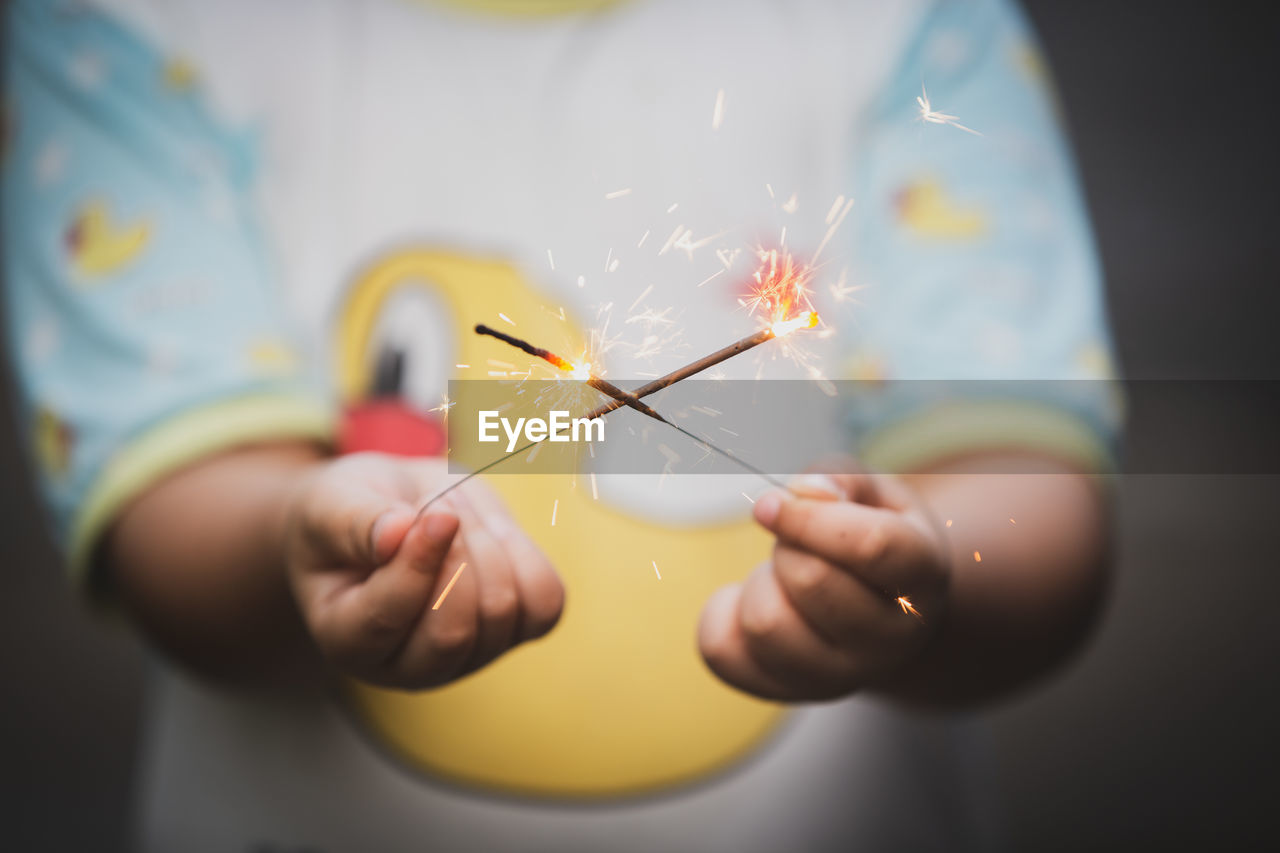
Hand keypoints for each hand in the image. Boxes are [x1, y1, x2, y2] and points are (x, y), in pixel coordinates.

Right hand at [284, 452, 562, 688]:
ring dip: (488, 542)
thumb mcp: (333, 505)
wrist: (390, 511)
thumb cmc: (348, 515)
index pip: (388, 618)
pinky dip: (526, 556)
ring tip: (458, 509)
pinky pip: (544, 602)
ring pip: (502, 611)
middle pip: (454, 632)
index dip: (420, 563)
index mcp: (346, 641)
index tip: (438, 513)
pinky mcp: (514, 631)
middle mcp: (408, 667)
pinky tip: (495, 533)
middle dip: (458, 554)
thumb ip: (356, 523)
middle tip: (441, 504)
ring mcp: (468, 656)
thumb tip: (395, 535)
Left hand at [698, 469, 950, 700]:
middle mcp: (891, 639)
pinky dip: (722, 615)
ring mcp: (840, 677)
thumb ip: (839, 479)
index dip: (807, 517)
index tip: (770, 504)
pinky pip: (721, 651)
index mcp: (921, 576)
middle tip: (794, 545)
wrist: (882, 611)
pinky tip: (754, 601)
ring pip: (765, 624)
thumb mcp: (872, 492)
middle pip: (810, 583)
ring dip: (759, 584)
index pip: (869, 546)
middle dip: (787, 547)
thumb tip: (806, 493)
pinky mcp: (785, 691)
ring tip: (782, 578)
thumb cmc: (873, 538)